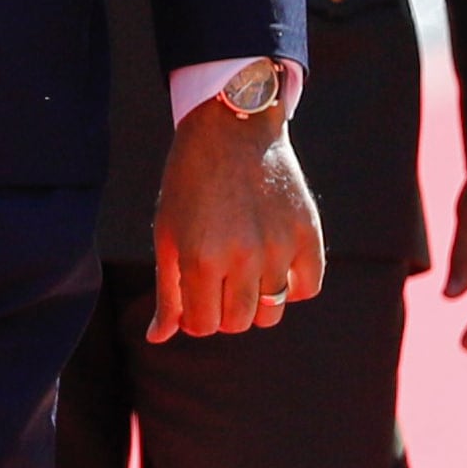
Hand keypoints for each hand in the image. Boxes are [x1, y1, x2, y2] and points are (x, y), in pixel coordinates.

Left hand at [150, 90, 325, 341]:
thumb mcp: (167, 234)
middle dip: (223, 311)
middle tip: (217, 280)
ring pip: (272, 310)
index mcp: (201, 259)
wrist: (232, 129)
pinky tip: (274, 264)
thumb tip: (158, 338)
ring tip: (243, 268)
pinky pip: (308, 288)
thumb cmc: (190, 183)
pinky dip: (293, 286)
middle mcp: (244, 257)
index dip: (195, 317)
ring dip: (255, 300)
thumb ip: (167, 291)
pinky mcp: (309, 234)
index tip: (194, 296)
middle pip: (238, 323)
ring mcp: (281, 246)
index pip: (202, 326)